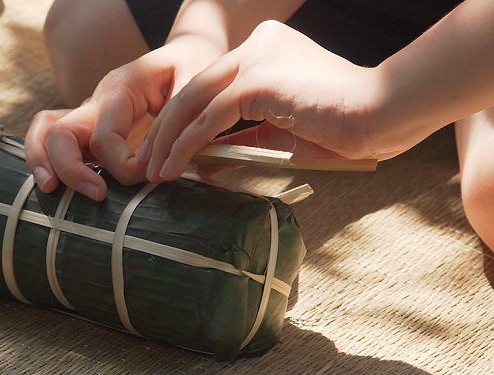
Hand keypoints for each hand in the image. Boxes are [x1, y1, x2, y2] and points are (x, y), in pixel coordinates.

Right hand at [25, 35, 224, 199]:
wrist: (187, 53)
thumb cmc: (192, 66)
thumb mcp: (196, 82)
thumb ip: (178, 120)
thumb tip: (156, 165)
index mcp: (120, 88)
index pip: (104, 135)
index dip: (122, 164)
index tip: (149, 176)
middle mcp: (96, 100)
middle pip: (59, 131)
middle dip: (70, 168)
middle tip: (97, 195)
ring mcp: (88, 113)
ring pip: (45, 131)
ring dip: (43, 161)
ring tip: (52, 191)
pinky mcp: (89, 126)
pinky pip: (54, 139)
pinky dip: (49, 161)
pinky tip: (58, 188)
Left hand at [139, 20, 398, 182]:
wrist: (386, 114)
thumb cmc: (345, 126)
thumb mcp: (282, 135)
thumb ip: (243, 142)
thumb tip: (202, 163)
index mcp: (263, 50)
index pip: (208, 86)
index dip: (180, 121)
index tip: (165, 152)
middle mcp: (255, 45)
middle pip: (192, 90)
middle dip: (164, 131)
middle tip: (146, 164)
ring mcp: (255, 58)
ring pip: (193, 101)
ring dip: (168, 140)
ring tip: (152, 172)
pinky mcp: (259, 78)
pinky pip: (210, 117)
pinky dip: (187, 144)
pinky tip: (173, 167)